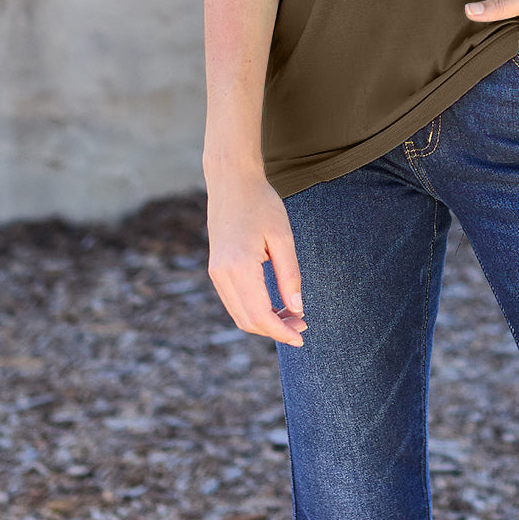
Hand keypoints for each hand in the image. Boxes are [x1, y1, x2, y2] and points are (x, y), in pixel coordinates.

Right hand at [205, 169, 307, 346]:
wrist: (232, 182)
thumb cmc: (261, 203)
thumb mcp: (283, 237)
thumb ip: (289, 275)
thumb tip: (296, 309)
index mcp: (239, 266)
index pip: (259, 315)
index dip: (281, 332)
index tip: (301, 337)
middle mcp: (221, 274)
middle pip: (247, 320)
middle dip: (275, 330)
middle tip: (302, 325)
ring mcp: (215, 273)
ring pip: (239, 314)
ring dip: (265, 323)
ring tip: (292, 316)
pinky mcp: (216, 270)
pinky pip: (234, 301)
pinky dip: (254, 310)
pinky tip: (275, 305)